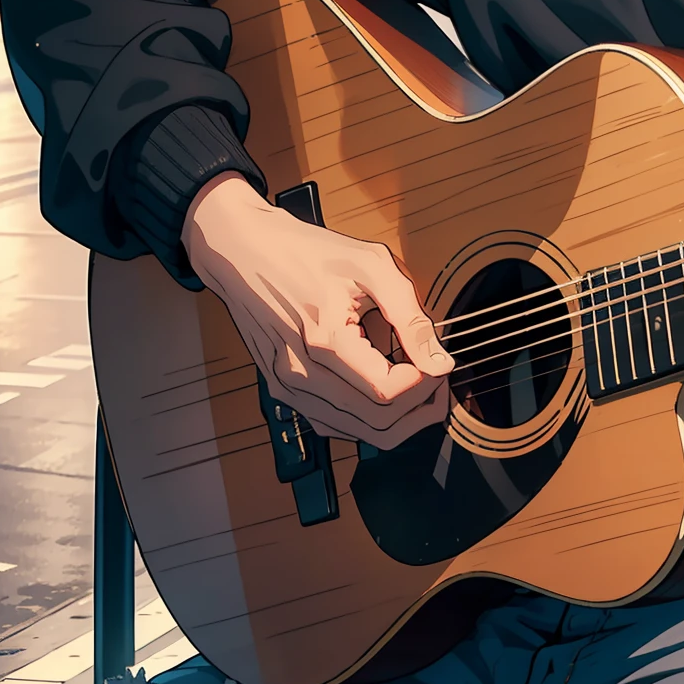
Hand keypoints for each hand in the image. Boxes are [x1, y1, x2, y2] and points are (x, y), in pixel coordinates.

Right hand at [183, 174, 455, 446]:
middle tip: (440, 383)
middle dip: (419, 409)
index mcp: (325, 339)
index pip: (387, 391)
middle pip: (374, 422)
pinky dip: (364, 420)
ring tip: (419, 389)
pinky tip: (384, 395)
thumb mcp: (371, 267)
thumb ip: (409, 316)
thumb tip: (440, 360)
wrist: (242, 251)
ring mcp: (287, 386)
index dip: (424, 384)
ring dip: (396, 420)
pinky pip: (330, 423)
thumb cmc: (305, 252)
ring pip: (354, 431)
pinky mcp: (281, 389)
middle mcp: (300, 373)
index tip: (439, 364)